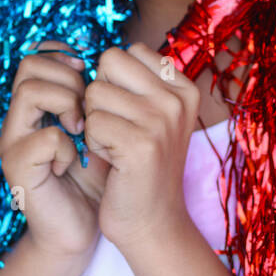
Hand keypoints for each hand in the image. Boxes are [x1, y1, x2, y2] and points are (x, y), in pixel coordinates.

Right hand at [0, 40, 110, 260]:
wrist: (84, 228)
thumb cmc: (96, 177)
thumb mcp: (104, 127)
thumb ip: (102, 96)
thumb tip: (116, 60)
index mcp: (38, 103)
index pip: (38, 54)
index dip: (65, 55)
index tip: (91, 75)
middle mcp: (19, 117)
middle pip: (30, 65)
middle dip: (69, 78)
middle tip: (90, 108)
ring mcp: (14, 141)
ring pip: (29, 91)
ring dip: (65, 104)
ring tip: (83, 130)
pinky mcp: (18, 168)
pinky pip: (44, 137)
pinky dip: (66, 147)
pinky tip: (75, 162)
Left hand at [83, 42, 198, 252]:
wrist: (153, 223)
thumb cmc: (142, 166)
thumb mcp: (152, 115)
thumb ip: (137, 81)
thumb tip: (102, 52)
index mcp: (184, 87)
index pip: (127, 51)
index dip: (114, 81)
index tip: (127, 114)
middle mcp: (177, 99)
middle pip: (109, 63)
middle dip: (100, 94)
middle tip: (115, 127)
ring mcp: (162, 120)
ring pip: (95, 92)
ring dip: (94, 121)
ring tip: (115, 147)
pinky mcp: (141, 144)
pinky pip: (92, 122)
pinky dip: (92, 143)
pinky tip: (112, 162)